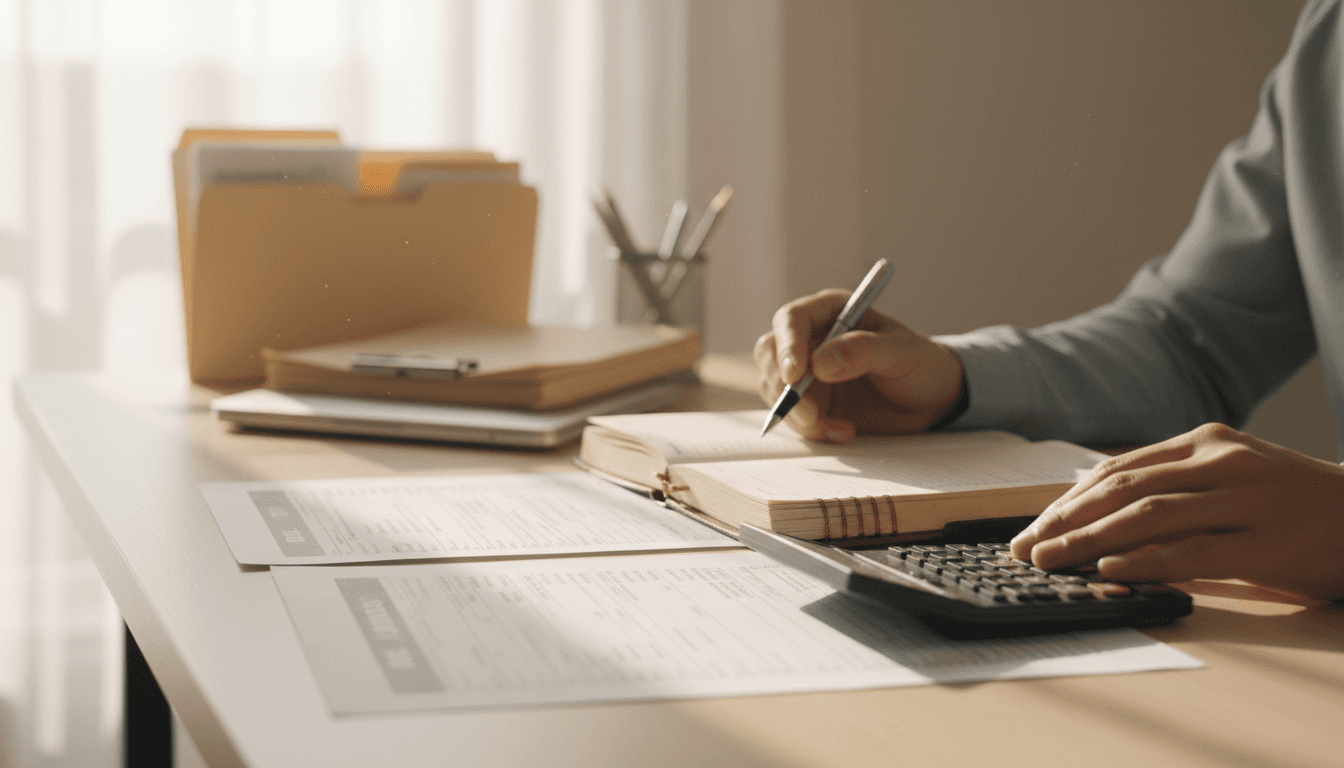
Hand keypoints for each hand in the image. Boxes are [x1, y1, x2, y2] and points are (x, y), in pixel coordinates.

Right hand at [752, 288, 964, 441]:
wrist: (932, 400)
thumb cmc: (921, 364)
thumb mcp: (902, 353)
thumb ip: (863, 351)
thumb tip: (821, 362)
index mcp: (833, 312)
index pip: (792, 319)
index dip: (787, 346)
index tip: (795, 375)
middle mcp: (812, 339)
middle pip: (771, 353)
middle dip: (783, 387)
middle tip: (810, 413)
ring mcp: (807, 372)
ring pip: (774, 388)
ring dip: (797, 414)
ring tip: (837, 426)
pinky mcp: (811, 402)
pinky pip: (793, 416)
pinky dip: (812, 429)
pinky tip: (844, 431)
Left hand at [1010, 422, 1343, 599]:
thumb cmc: (1291, 503)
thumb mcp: (1230, 474)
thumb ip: (1171, 482)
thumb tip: (1095, 502)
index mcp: (1204, 441)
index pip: (1117, 470)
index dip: (1066, 501)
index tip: (1031, 528)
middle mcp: (1219, 461)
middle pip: (1122, 489)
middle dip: (1064, 521)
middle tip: (1024, 549)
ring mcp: (1244, 499)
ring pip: (1148, 516)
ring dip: (1088, 540)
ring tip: (1050, 561)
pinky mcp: (1263, 542)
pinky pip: (1193, 551)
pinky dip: (1146, 559)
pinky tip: (1109, 569)